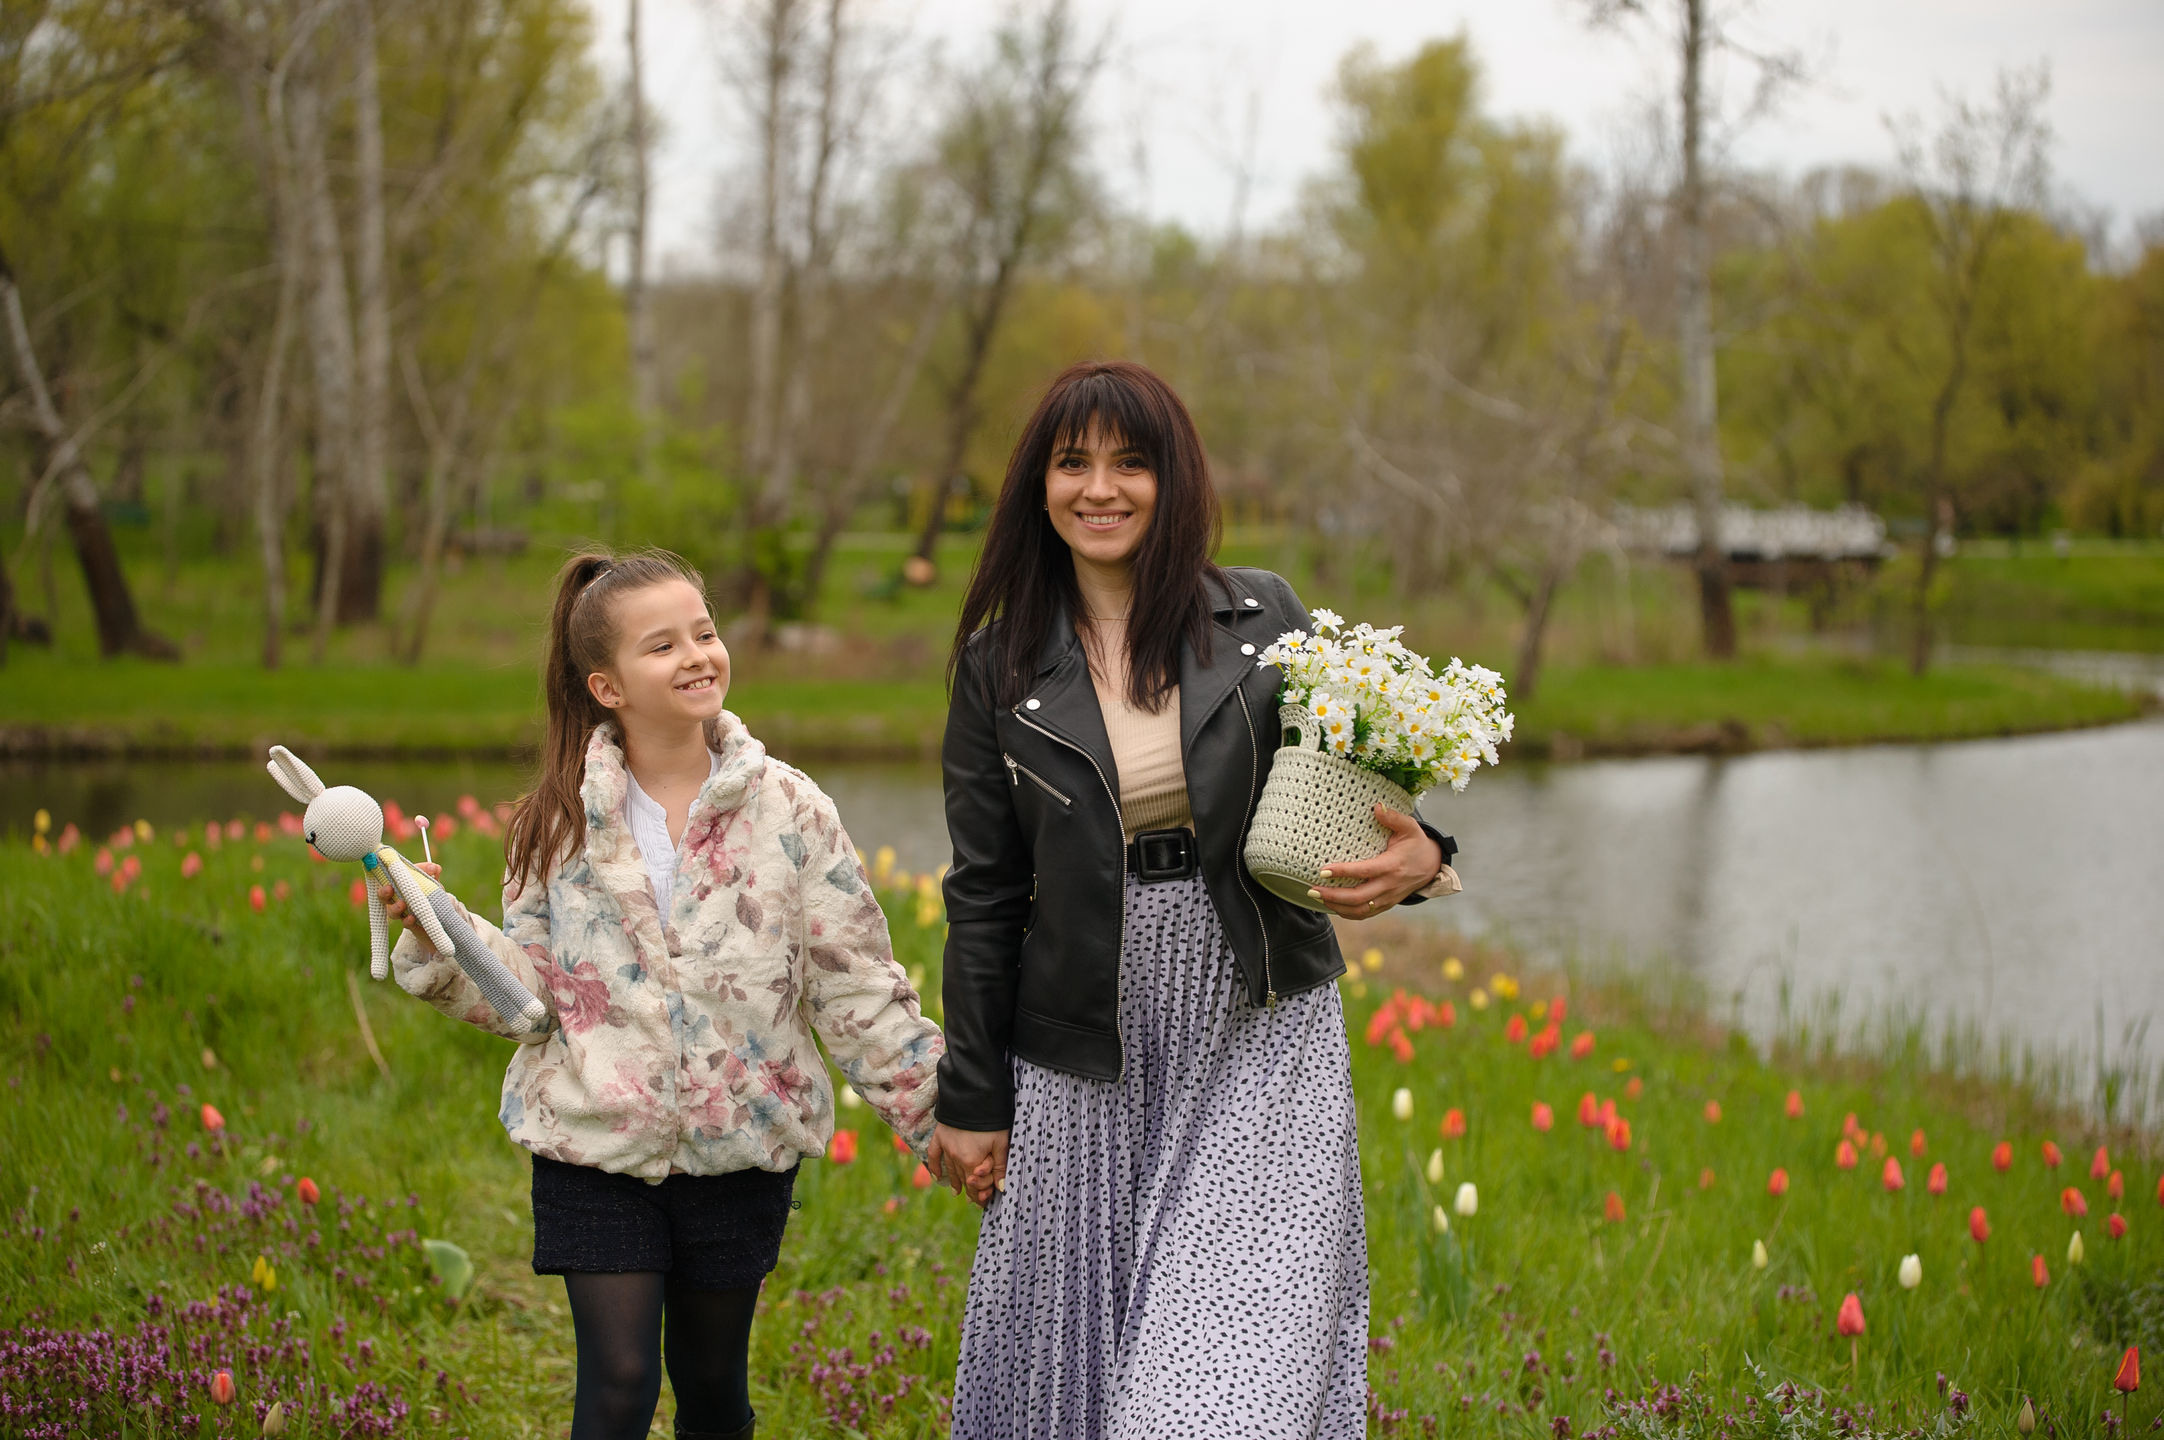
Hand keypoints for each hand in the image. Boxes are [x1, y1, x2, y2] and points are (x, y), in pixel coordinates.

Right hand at [378, 861, 441, 947]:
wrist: (441, 915)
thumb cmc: (431, 894)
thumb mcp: (432, 881)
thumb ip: (432, 872)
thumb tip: (434, 868)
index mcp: (399, 886)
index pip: (389, 878)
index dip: (387, 874)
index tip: (389, 871)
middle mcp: (397, 899)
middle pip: (384, 896)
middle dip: (384, 892)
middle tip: (388, 889)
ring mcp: (403, 913)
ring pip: (392, 911)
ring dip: (395, 907)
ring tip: (402, 904)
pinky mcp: (411, 924)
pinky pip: (406, 923)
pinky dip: (408, 920)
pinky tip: (412, 917)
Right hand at [930, 1123, 1008, 1206]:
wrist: (973, 1096)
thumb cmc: (990, 1120)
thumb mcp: (1001, 1143)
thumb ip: (1000, 1167)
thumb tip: (1001, 1188)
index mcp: (971, 1161)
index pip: (976, 1186)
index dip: (983, 1194)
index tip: (989, 1197)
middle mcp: (955, 1158)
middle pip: (963, 1179)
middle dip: (971, 1190)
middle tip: (976, 1200)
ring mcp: (946, 1148)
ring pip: (950, 1170)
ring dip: (955, 1182)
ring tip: (958, 1192)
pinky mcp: (940, 1137)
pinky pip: (934, 1155)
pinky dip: (934, 1166)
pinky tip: (936, 1175)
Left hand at [1310, 805, 1441, 920]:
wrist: (1432, 865)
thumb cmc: (1416, 843)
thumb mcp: (1410, 827)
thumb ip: (1393, 817)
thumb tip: (1377, 807)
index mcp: (1392, 866)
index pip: (1364, 871)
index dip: (1343, 872)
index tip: (1323, 870)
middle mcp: (1389, 885)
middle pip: (1359, 898)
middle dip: (1333, 896)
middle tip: (1312, 889)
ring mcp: (1388, 898)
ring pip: (1360, 910)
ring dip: (1337, 906)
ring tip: (1317, 897)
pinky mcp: (1386, 904)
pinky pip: (1365, 914)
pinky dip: (1347, 913)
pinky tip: (1331, 905)